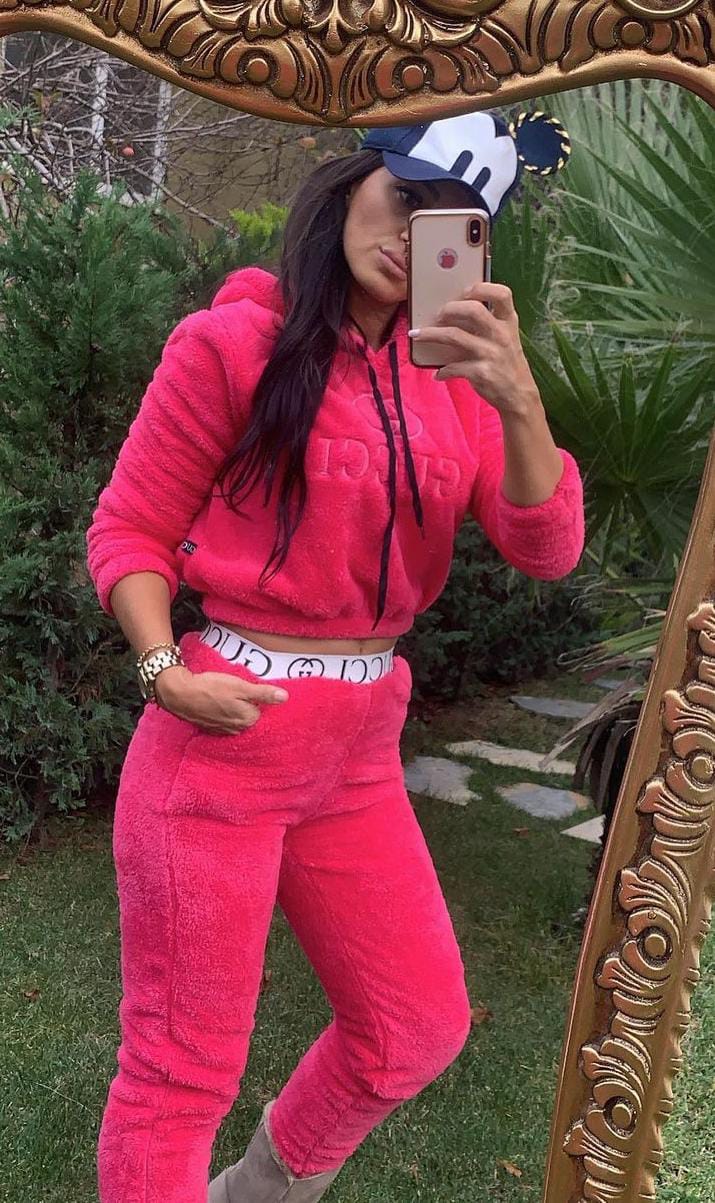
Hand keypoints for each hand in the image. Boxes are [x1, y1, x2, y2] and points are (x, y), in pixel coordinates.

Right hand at [154, 666, 288, 733]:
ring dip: (237, 711)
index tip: (254, 691)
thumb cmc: (210, 687)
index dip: (260, 699)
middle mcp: (237, 729)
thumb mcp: (240, 686)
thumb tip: (285, 697)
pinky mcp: (211, 728)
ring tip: (228, 697)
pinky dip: (225, 715)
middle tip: (240, 692)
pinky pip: (225, 723)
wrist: (179, 694)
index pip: (264, 711)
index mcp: (248, 719)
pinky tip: (219, 705)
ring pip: (238, 720)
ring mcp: (224, 731)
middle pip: (252, 717)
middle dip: (250, 706)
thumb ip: (263, 693)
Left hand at [409, 281, 539, 416]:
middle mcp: (501, 335)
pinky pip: (453, 367)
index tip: (464, 290)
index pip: (502, 294)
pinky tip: (438, 374)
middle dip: (450, 308)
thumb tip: (455, 312)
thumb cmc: (507, 363)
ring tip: (417, 334)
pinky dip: (442, 371)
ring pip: (455, 336)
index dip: (482, 287)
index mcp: (508, 322)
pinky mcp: (481, 373)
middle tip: (437, 314)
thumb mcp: (507, 338)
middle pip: (473, 310)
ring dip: (431, 334)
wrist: (519, 395)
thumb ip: (489, 324)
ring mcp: (491, 354)